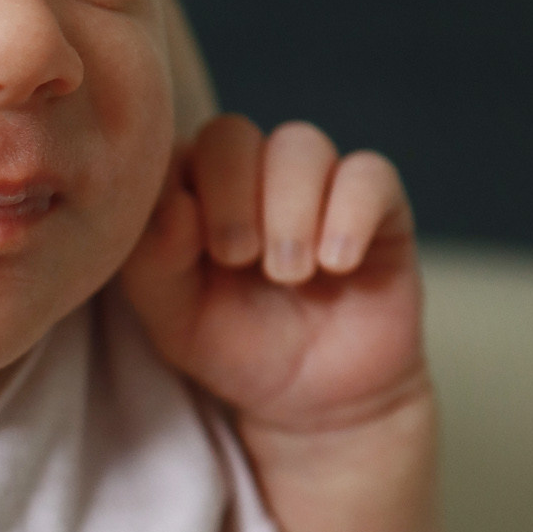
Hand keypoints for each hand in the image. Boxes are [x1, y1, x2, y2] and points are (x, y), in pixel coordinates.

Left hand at [121, 115, 423, 433]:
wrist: (315, 397)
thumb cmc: (236, 349)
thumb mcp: (175, 321)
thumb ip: (154, 264)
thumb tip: (174, 206)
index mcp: (193, 191)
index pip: (172, 150)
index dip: (175, 190)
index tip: (185, 253)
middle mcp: (252, 174)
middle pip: (232, 133)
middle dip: (230, 194)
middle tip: (237, 258)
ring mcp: (316, 183)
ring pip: (300, 144)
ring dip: (288, 209)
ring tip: (289, 274)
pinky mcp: (378, 204)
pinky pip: (370, 174)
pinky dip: (350, 214)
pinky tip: (337, 264)